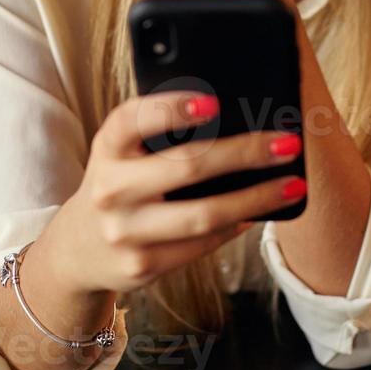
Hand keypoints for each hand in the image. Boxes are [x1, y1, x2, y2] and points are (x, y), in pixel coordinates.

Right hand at [44, 90, 306, 295]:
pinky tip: (258, 213)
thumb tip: (237, 120)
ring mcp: (125, 232)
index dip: (171, 108)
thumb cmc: (121, 183)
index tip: (213, 103)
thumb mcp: (124, 152)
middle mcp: (110, 189)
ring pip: (203, 215)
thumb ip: (161, 134)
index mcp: (107, 148)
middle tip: (287, 143)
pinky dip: (236, 226)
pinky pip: (202, 244)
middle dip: (244, 153)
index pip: (132, 119)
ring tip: (291, 185)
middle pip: (186, 166)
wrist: (79, 248)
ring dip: (256, 199)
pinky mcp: (142, 266)